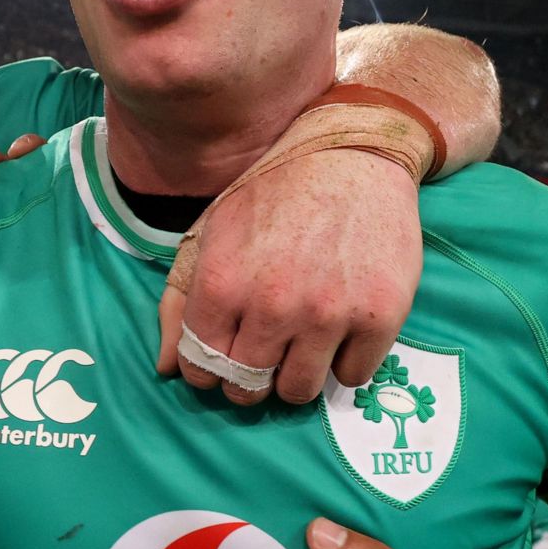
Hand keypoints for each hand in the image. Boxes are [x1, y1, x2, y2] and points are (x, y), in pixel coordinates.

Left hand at [160, 149, 420, 404]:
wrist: (351, 156)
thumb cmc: (274, 193)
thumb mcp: (212, 232)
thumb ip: (179, 301)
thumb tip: (168, 368)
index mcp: (222, 285)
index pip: (200, 367)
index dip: (209, 367)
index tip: (226, 352)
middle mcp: (272, 306)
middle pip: (247, 388)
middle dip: (249, 377)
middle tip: (265, 351)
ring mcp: (328, 314)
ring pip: (298, 392)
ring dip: (296, 375)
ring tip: (302, 340)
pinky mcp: (379, 317)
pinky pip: (352, 376)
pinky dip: (346, 360)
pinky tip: (342, 328)